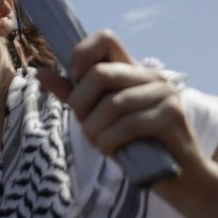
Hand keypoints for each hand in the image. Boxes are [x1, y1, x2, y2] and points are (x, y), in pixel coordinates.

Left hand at [39, 30, 204, 174]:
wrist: (178, 178)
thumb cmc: (133, 145)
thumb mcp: (97, 116)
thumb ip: (72, 94)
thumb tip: (40, 72)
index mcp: (133, 71)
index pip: (105, 38)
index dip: (82, 55)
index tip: (75, 80)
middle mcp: (152, 76)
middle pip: (99, 74)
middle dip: (81, 104)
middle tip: (86, 125)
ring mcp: (165, 94)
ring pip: (111, 104)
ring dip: (95, 130)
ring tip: (100, 142)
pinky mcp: (173, 116)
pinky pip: (127, 125)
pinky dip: (110, 142)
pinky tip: (113, 151)